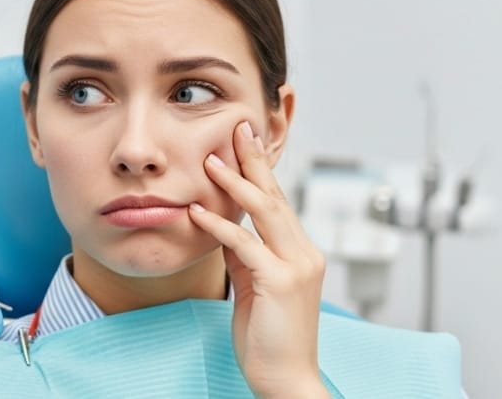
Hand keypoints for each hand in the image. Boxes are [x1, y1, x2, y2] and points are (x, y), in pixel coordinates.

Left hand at [187, 121, 328, 398]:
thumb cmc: (268, 337)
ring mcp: (296, 267)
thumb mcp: (253, 287)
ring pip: (266, 213)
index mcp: (300, 253)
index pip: (278, 202)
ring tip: (211, 158)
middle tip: (237, 127)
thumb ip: (245, 256)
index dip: (260, 170)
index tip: (243, 141)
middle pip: (275, 196)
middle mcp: (304, 254)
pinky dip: (220, 225)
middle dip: (254, 160)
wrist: (285, 379)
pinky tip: (197, 210)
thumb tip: (226, 227)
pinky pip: (245, 246)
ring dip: (235, 183)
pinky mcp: (280, 284)